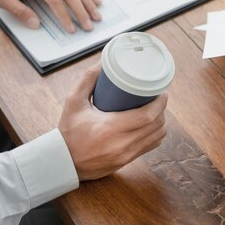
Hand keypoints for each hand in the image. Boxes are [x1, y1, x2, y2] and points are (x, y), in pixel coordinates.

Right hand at [58, 64, 167, 180]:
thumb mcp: (73, 102)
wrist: (62, 163)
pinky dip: (155, 134)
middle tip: (158, 97)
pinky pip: (151, 146)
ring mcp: (126, 155)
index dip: (160, 103)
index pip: (147, 116)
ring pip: (157, 137)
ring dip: (160, 122)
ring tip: (154, 110)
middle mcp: (122, 144)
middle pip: (157, 126)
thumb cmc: (68, 132)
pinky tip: (150, 125)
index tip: (161, 92)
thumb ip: (88, 79)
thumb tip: (104, 61)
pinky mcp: (127, 161)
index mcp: (110, 128)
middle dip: (161, 110)